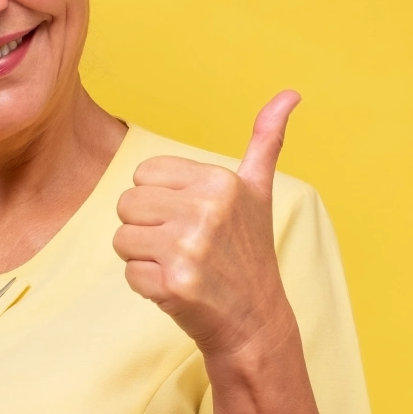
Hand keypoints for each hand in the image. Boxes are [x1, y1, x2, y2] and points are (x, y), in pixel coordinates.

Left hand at [113, 90, 301, 356]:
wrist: (255, 320)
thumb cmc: (248, 251)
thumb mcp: (259, 191)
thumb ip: (266, 140)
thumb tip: (291, 93)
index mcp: (221, 181)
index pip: (143, 174)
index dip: (159, 200)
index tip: (191, 220)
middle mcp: (207, 210)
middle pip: (127, 204)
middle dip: (147, 228)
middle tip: (183, 247)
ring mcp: (190, 248)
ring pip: (121, 238)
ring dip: (143, 258)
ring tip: (179, 266)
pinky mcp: (174, 283)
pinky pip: (128, 274)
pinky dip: (146, 287)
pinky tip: (177, 290)